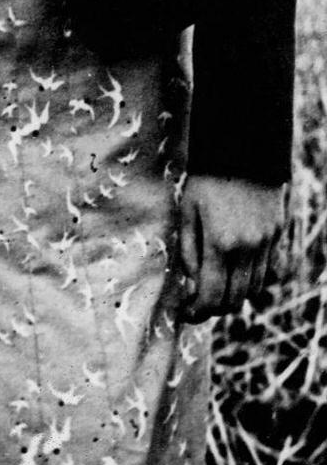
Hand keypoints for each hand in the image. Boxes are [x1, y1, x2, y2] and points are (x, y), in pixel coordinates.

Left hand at [177, 175, 285, 320]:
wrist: (243, 151)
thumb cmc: (207, 178)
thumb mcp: (187, 210)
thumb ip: (189, 249)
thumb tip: (191, 282)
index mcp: (221, 243)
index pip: (212, 296)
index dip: (197, 311)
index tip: (185, 314)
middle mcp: (248, 249)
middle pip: (236, 299)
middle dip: (215, 309)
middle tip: (198, 305)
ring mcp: (268, 244)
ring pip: (256, 289)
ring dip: (236, 296)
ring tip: (216, 290)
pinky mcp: (279, 235)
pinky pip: (272, 272)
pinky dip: (256, 281)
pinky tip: (239, 274)